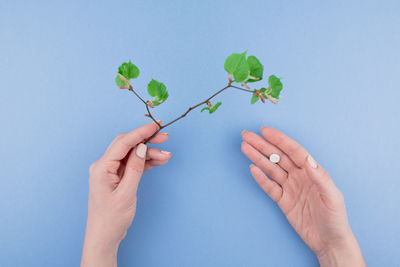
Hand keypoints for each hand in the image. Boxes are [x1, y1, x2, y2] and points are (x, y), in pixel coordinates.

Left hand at [81, 122, 170, 266]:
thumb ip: (135, 169)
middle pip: (128, 145)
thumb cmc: (111, 218)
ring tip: (167, 155)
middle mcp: (104, 166)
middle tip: (165, 137)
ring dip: (149, 153)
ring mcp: (111, 171)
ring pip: (133, 154)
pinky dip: (146, 162)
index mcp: (102, 167)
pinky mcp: (118, 177)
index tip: (155, 126)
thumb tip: (141, 148)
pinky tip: (159, 161)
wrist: (104, 236)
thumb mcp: (126, 193)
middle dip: (147, 140)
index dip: (140, 132)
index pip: (123, 143)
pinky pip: (133, 164)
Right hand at [241, 127, 364, 266]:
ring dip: (258, 157)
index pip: (293, 151)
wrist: (329, 242)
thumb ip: (321, 178)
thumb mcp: (332, 198)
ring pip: (271, 168)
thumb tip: (308, 160)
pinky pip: (269, 187)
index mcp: (312, 171)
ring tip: (245, 147)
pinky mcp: (283, 201)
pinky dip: (260, 178)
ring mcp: (290, 188)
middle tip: (247, 135)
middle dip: (262, 145)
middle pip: (278, 156)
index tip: (265, 131)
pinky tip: (252, 168)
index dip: (279, 140)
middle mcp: (299, 176)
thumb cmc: (335, 219)